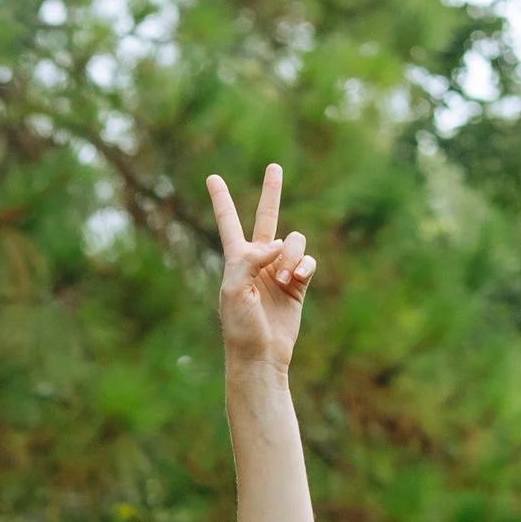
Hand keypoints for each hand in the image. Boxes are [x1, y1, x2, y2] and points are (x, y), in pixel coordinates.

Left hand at [208, 164, 315, 372]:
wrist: (260, 355)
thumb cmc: (240, 326)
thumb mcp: (235, 289)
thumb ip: (251, 259)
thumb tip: (279, 244)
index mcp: (235, 259)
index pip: (228, 222)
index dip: (222, 200)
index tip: (212, 177)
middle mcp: (258, 260)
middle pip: (267, 217)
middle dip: (271, 192)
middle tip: (274, 166)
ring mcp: (280, 270)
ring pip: (293, 240)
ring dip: (291, 256)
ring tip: (283, 279)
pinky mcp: (298, 284)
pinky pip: (308, 260)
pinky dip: (304, 266)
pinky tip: (296, 280)